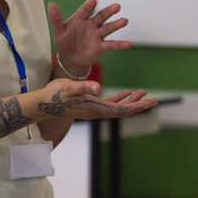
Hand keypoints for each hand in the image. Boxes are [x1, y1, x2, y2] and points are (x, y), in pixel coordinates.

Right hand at [37, 80, 156, 119]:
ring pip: (118, 107)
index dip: (136, 106)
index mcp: (95, 108)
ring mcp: (94, 109)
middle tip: (154, 100)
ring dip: (131, 101)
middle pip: (123, 110)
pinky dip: (120, 98)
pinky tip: (126, 92)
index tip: (149, 102)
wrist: (43, 102)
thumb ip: (84, 87)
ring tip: (144, 93)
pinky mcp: (90, 105)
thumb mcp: (70, 87)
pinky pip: (110, 104)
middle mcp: (97, 111)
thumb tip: (98, 88)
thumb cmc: (55, 94)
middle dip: (139, 105)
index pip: (121, 110)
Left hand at [48, 0, 131, 72]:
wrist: (70, 58)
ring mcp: (97, 35)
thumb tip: (51, 3)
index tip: (93, 1)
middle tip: (117, 6)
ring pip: (108, 28)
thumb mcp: (58, 31)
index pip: (85, 11)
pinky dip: (120, 44)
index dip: (88, 6)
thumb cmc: (64, 42)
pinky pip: (111, 44)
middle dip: (109, 11)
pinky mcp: (100, 46)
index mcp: (80, 19)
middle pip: (101, 16)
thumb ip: (56, 18)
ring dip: (116, 25)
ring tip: (125, 21)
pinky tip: (128, 44)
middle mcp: (91, 24)